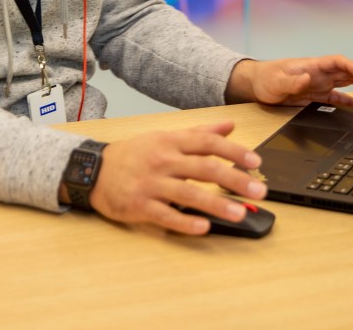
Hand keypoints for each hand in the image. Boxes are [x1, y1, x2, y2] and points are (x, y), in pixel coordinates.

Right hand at [87, 120, 265, 234]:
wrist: (93, 169)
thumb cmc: (134, 154)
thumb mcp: (164, 137)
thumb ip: (199, 133)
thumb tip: (229, 125)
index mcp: (170, 142)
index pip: (207, 143)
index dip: (233, 151)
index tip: (255, 161)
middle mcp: (163, 160)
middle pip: (203, 168)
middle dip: (234, 179)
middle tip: (258, 190)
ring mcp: (151, 183)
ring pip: (188, 194)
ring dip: (216, 204)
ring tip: (238, 213)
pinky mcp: (140, 205)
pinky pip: (166, 216)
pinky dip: (185, 222)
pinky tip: (204, 228)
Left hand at [225, 55, 352, 107]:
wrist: (257, 85)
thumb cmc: (266, 78)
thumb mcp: (276, 81)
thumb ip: (292, 81)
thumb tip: (308, 78)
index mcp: (312, 66)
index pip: (338, 62)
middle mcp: (319, 73)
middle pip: (347, 71)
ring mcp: (320, 84)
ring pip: (346, 82)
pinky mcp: (317, 96)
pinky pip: (338, 99)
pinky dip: (350, 102)